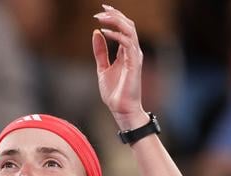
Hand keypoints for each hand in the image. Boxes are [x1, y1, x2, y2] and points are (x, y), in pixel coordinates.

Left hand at [92, 5, 147, 129]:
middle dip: (115, 15)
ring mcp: (134, 56)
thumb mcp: (102, 68)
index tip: (102, 10)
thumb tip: (96, 33)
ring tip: (101, 18)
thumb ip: (100, 51)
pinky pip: (127, 44)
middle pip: (128, 25)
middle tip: (100, 10)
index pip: (124, 28)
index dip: (115, 17)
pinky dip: (116, 36)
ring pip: (130, 31)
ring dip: (115, 22)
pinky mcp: (133, 64)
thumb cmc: (114, 92)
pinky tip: (105, 32)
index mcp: (126, 52)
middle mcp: (133, 51)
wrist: (121, 109)